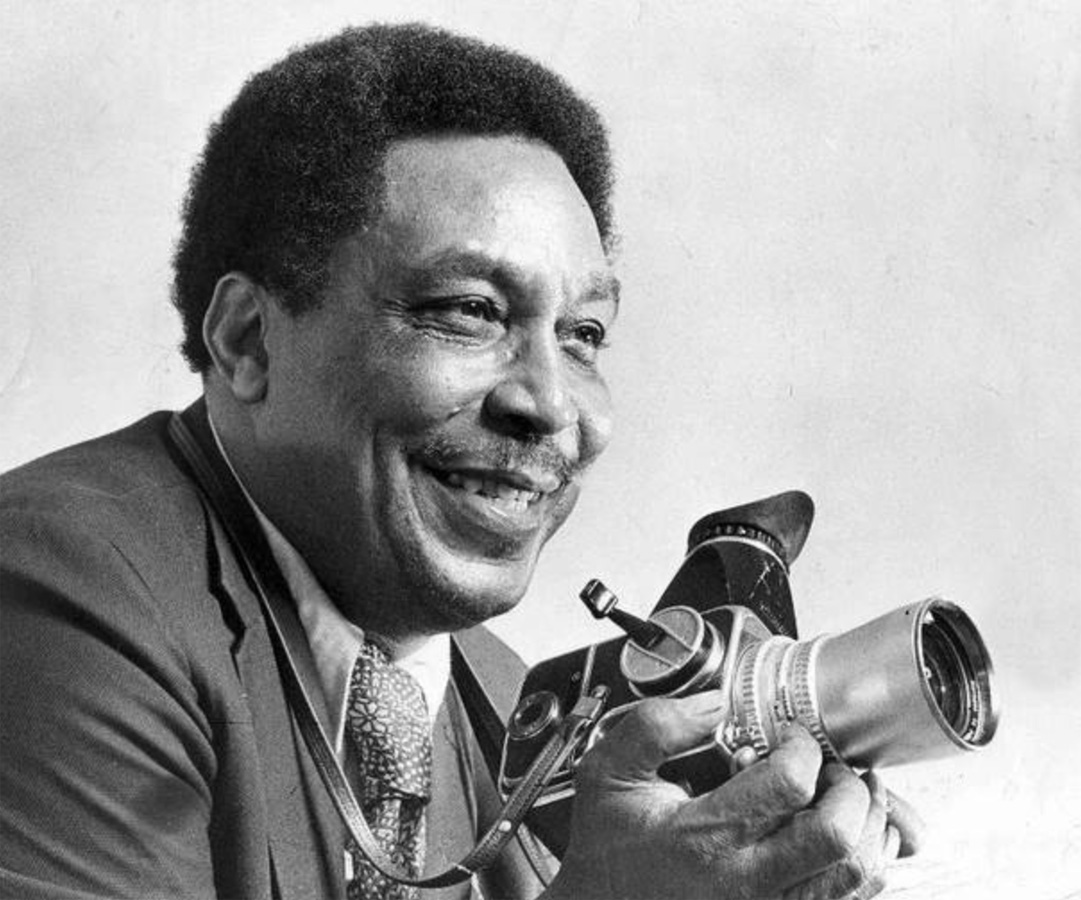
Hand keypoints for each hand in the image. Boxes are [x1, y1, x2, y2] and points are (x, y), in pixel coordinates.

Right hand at [543, 691, 923, 899]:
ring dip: (867, 825)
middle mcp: (746, 884)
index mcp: (704, 838)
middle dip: (849, 787)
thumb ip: (654, 726)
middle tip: (832, 767)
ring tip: (846, 796)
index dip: (802, 745)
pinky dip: (866, 866)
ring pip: (856, 876)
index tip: (789, 735)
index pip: (789, 784)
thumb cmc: (609, 849)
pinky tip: (849, 838)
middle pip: (839, 837)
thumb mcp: (606, 773)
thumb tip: (713, 705)